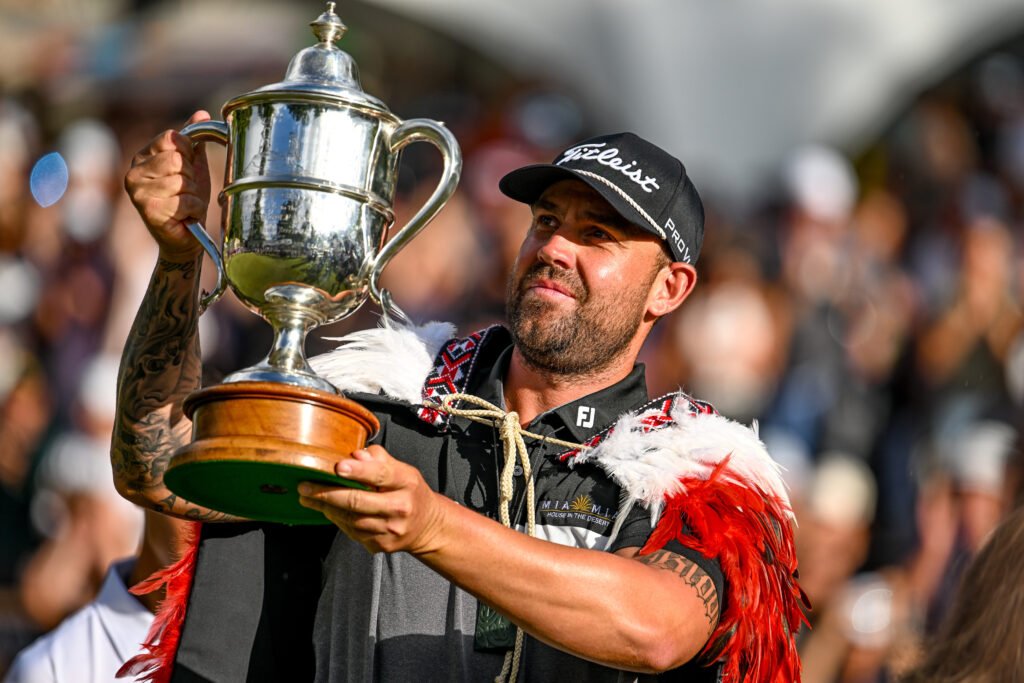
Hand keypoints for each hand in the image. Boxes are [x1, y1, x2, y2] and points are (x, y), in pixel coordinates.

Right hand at [124, 110, 212, 261]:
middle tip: (186, 192)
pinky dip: (193, 209)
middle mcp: (134, 172)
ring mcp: (137, 192)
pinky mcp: (148, 210)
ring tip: (185, 205)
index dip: (188, 154)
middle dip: (191, 177)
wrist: (186, 238)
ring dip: (193, 196)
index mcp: (143, 156)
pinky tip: (185, 216)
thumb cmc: (188, 201)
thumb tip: (201, 114)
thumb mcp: (193, 167)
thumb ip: (193, 141)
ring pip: (182, 181)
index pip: (172, 138)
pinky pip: (185, 201)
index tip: (187, 170)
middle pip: (177, 159)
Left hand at [298, 446, 447, 554]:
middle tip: (304, 487)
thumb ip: (378, 460)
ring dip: (326, 508)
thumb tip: (354, 456)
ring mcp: (390, 530)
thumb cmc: (409, 491)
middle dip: (327, 494)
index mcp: (406, 482)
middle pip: (358, 501)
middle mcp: (400, 507)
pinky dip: (337, 520)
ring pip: (350, 519)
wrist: (427, 525)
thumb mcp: (402, 469)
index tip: (338, 467)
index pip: (381, 474)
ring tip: (308, 497)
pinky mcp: (381, 545)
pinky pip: (352, 532)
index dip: (358, 471)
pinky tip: (327, 510)